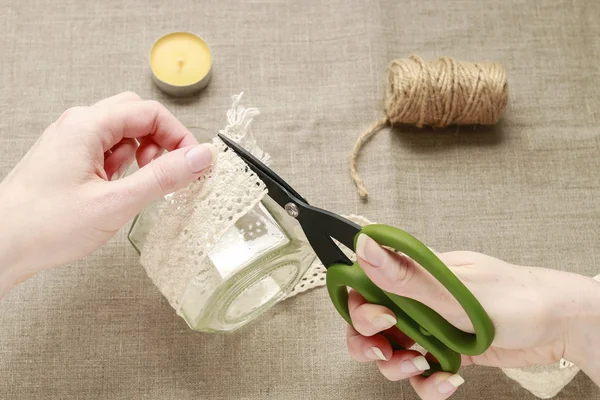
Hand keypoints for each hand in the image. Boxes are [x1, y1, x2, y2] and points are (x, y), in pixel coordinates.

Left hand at [0, 92, 215, 294]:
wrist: (0, 247)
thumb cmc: (44, 225)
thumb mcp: (115, 203)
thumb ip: (162, 177)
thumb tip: (200, 157)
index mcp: (87, 125)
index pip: (150, 112)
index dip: (179, 136)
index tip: (194, 162)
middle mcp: (78, 126)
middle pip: (136, 115)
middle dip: (161, 141)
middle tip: (171, 171)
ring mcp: (71, 142)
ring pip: (123, 133)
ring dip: (143, 154)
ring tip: (142, 184)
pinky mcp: (69, 159)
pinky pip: (107, 150)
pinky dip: (125, 165)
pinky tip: (121, 189)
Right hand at [346, 234, 599, 398]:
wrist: (561, 325)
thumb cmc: (515, 298)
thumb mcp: (455, 290)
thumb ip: (405, 276)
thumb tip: (364, 247)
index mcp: (416, 274)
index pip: (366, 285)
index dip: (361, 308)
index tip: (382, 322)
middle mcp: (418, 298)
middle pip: (370, 323)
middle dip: (369, 343)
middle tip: (386, 352)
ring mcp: (432, 325)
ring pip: (392, 351)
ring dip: (398, 367)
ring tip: (422, 367)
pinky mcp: (447, 350)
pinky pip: (422, 371)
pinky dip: (429, 382)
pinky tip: (448, 381)